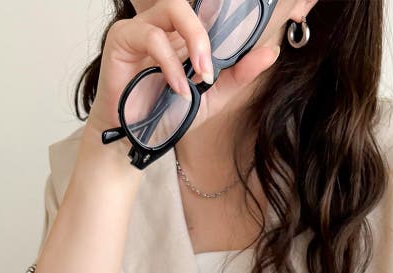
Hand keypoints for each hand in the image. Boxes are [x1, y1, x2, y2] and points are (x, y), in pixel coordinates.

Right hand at [86, 0, 280, 138]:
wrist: (138, 139)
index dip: (225, 16)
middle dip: (206, 32)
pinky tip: (177, 88)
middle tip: (211, 68)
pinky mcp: (122, 38)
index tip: (244, 37)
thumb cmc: (169, 115)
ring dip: (194, 41)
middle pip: (190, 2)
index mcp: (185, 36)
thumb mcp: (212, 97)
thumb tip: (271, 53)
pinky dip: (169, 63)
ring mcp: (142, 28)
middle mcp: (165, 26)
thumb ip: (239, 75)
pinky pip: (150, 35)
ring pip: (173, 8)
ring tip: (200, 76)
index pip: (207, 12)